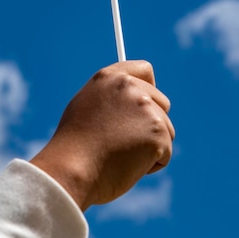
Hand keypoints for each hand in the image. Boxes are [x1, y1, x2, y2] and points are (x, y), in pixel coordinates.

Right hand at [31, 60, 174, 210]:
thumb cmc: (75, 146)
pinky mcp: (158, 131)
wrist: (73, 168)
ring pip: (166, 130)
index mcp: (110, 77)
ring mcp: (146, 107)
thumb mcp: (86, 108)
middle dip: (152, 124)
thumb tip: (130, 105)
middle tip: (128, 142)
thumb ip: (111, 99)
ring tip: (122, 155)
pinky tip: (128, 165)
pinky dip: (152, 164)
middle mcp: (130, 86)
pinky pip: (165, 152)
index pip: (143, 69)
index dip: (150, 87)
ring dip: (152, 146)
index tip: (147, 104)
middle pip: (162, 103)